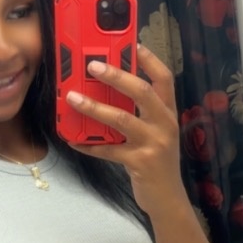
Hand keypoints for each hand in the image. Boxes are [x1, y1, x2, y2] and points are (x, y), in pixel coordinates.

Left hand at [66, 44, 185, 217]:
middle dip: (116, 76)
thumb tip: (107, 93)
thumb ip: (140, 114)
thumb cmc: (158, 162)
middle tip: (92, 65)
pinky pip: (109, 150)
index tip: (134, 43)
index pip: (164, 79)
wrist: (168, 198)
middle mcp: (164, 125)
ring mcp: (154, 144)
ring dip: (94, 107)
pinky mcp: (140, 163)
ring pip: (122, 119)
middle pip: (142, 92)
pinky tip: (73, 139)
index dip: (150, 60)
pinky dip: (89, 144)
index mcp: (169, 113)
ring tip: (73, 98)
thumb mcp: (156, 134)